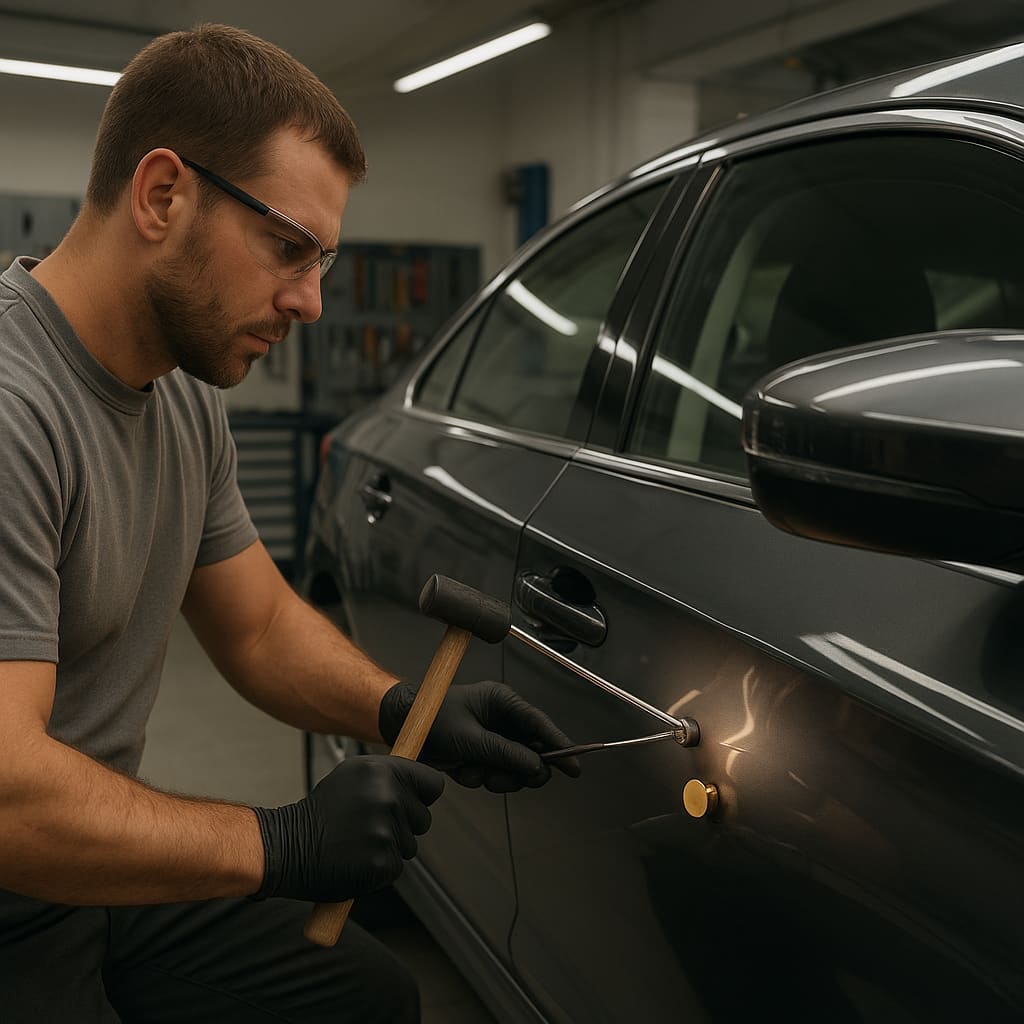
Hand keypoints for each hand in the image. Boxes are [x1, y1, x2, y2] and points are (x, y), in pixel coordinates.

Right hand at [251, 755, 443, 901]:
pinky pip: (396, 866)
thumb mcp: (353, 775)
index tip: (412, 800)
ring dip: (390, 846)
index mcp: (382, 771)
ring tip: (359, 840)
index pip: (433, 784)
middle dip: (404, 824)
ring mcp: (386, 831)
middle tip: (370, 824)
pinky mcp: (382, 862)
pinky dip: (380, 867)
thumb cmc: (321, 811)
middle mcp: (387, 798)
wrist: (287, 846)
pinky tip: (356, 858)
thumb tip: (422, 781)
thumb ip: (389, 774)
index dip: (423, 794)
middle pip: (424, 817)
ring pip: (410, 845)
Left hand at [379, 681, 581, 791]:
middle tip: (505, 780)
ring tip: (473, 773)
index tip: (575, 767)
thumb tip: (537, 766)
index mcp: (502, 701)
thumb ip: (505, 753)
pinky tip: (462, 770)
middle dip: (518, 769)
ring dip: (496, 776)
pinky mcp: (483, 752)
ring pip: (514, 766)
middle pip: (531, 750)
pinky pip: (496, 772)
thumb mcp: (470, 738)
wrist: (402, 728)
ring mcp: (493, 736)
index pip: (539, 724)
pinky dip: (481, 777)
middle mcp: (502, 718)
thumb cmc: (433, 720)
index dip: (560, 745)